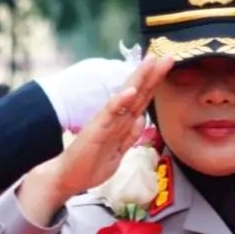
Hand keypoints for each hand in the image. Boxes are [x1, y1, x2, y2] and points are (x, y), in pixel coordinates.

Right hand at [19, 55, 172, 225]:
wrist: (66, 178)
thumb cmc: (91, 164)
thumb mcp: (119, 151)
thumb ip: (130, 135)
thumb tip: (142, 119)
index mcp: (122, 123)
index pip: (142, 99)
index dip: (155, 83)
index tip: (167, 66)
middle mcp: (115, 118)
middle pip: (138, 92)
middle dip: (152, 74)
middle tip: (168, 55)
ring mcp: (105, 122)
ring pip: (126, 97)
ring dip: (139, 79)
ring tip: (150, 61)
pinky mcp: (95, 130)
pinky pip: (109, 114)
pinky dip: (120, 101)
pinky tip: (130, 90)